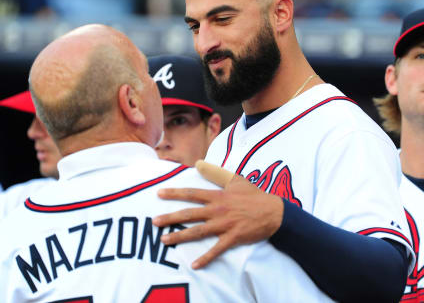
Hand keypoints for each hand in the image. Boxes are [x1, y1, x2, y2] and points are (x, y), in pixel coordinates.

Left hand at [152, 160, 283, 268]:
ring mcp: (224, 225)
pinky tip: (194, 265)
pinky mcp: (232, 238)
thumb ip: (215, 172)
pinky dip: (205, 258)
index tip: (159, 194)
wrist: (274, 212)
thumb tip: (198, 163)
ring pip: (198, 232)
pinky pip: (216, 250)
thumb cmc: (254, 195)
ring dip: (180, 237)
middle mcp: (217, 210)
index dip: (175, 193)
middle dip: (170, 218)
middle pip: (190, 214)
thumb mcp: (235, 179)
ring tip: (164, 241)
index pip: (192, 193)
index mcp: (217, 196)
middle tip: (154, 222)